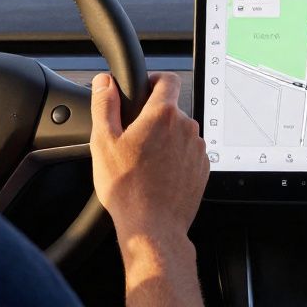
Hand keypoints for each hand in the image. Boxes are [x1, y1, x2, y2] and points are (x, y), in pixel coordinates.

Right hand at [91, 71, 207, 305]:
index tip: (143, 90)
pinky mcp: (203, 168)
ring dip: (165, 139)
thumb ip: (104, 104)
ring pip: (180, 132)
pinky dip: (175, 157)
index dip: (153, 80)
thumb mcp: (103, 142)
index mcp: (163, 114)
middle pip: (171, 109)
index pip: (167, 80)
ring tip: (144, 162)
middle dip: (153, 118)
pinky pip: (188, 153)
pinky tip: (158, 174)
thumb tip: (104, 82)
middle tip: (133, 139)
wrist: (152, 227)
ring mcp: (197, 148)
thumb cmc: (127, 188)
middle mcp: (186, 127)